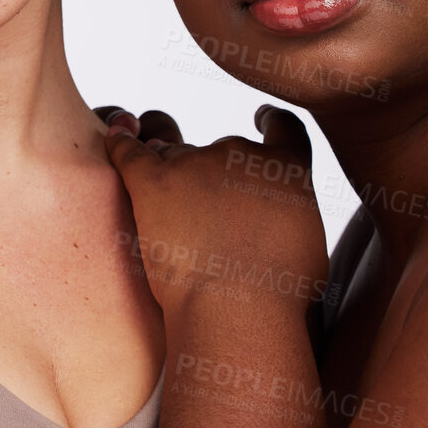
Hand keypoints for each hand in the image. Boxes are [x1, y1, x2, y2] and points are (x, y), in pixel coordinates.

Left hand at [101, 104, 327, 321]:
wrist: (237, 309)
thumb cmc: (277, 294)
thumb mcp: (310, 249)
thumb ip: (293, 219)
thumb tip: (278, 219)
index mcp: (287, 169)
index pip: (283, 129)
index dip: (271, 121)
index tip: (262, 117)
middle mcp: (240, 153)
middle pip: (220, 150)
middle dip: (212, 177)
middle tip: (206, 222)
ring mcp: (193, 163)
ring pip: (175, 154)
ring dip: (171, 175)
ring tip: (171, 219)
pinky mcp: (151, 181)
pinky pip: (128, 149)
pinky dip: (120, 139)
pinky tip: (117, 133)